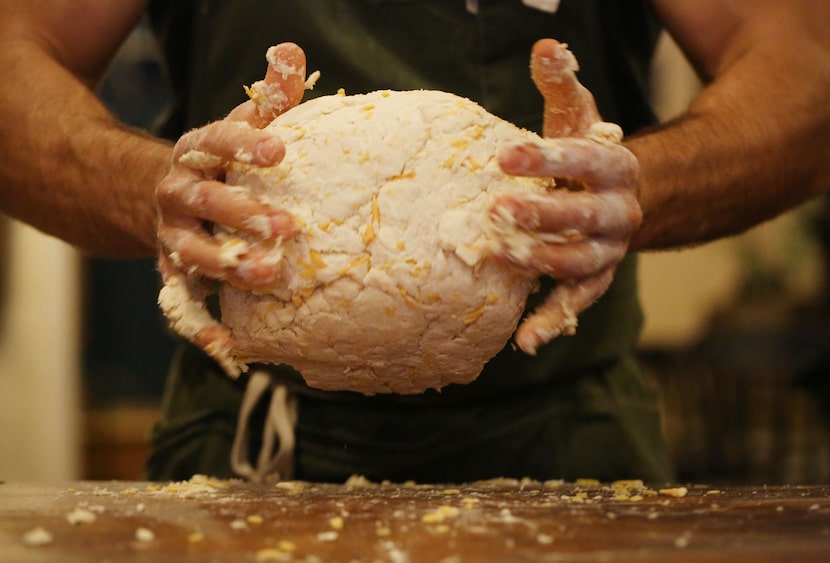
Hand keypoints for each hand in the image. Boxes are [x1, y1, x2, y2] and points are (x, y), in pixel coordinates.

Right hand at [156, 43, 307, 370]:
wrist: (162, 198)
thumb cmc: (220, 163)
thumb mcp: (241, 126)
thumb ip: (270, 97)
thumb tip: (293, 53)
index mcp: (195, 152)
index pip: (216, 140)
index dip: (245, 143)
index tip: (280, 151)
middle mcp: (178, 194)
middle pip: (205, 201)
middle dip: (241, 212)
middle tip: (284, 224)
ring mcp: (173, 237)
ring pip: (192, 252)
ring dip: (226, 264)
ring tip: (267, 274)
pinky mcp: (174, 273)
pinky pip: (182, 303)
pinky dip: (201, 326)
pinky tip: (226, 347)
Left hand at [491, 39, 641, 353]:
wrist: (615, 200)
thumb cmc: (582, 158)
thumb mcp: (575, 118)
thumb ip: (561, 87)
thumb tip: (545, 45)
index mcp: (616, 167)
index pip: (584, 160)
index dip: (547, 158)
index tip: (504, 156)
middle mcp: (619, 212)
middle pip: (583, 216)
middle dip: (542, 214)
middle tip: (497, 209)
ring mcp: (608, 252)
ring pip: (580, 263)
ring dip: (542, 262)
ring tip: (502, 257)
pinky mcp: (594, 282)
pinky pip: (575, 304)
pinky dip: (551, 322)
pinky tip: (525, 342)